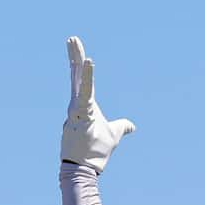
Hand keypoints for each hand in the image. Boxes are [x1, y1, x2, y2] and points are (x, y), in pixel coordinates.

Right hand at [61, 36, 135, 171]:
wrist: (86, 166)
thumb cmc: (96, 150)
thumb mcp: (114, 135)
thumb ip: (122, 126)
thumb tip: (132, 125)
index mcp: (85, 105)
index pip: (83, 80)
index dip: (80, 64)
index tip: (77, 48)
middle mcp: (78, 104)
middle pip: (76, 76)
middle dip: (74, 56)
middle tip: (72, 38)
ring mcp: (76, 109)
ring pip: (78, 82)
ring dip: (78, 63)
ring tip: (78, 46)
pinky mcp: (78, 115)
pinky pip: (83, 94)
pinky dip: (86, 78)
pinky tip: (88, 64)